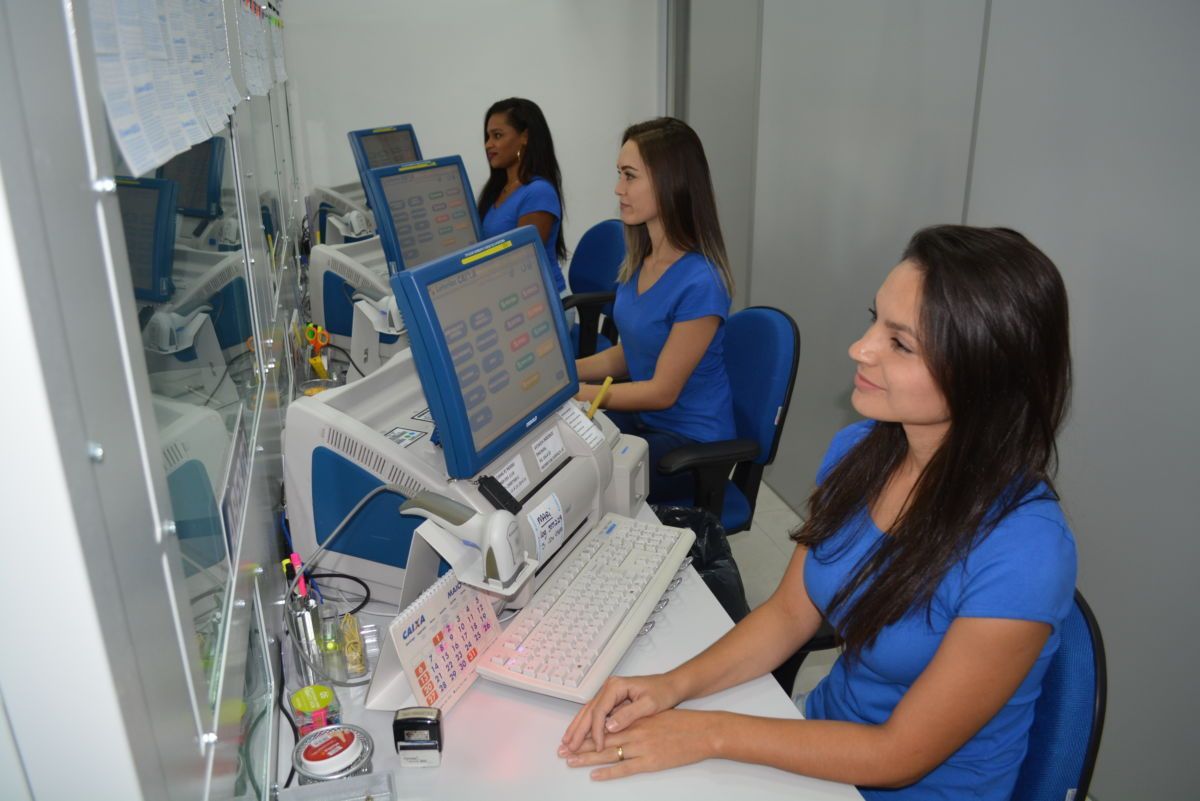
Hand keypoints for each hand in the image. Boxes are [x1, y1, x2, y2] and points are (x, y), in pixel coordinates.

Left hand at [558, 708, 717, 779]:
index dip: (585, 730)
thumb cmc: (682, 723)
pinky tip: (595, 775)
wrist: (703, 731)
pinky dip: (608, 772)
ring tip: (570, 761)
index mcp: (635, 719)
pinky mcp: (650, 762)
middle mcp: (634, 731)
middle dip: (579, 744)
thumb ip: (635, 719)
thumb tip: (617, 723)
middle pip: (600, 739)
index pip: (604, 724)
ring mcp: (642, 747)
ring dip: (587, 757)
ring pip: (608, 752)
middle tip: (561, 750)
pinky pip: (625, 768)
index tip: (570, 735)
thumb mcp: (655, 715)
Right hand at [560, 673, 681, 753]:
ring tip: (566, 743)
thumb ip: (629, 715)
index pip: (599, 711)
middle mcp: (609, 687)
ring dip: (577, 728)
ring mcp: (608, 693)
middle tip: (568, 747)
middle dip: (578, 730)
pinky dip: (585, 725)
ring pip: (588, 712)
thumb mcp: (649, 704)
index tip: (598, 747)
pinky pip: (595, 714)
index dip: (596, 730)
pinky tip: (579, 734)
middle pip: (589, 711)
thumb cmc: (663, 692)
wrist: (671, 685)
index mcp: (616, 686)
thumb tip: (609, 727)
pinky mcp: (611, 700)